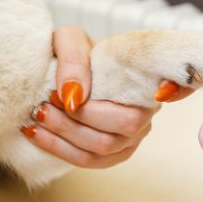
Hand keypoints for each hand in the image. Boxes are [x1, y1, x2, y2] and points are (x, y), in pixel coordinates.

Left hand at [21, 26, 189, 167]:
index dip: (168, 94)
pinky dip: (58, 148)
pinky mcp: (111, 154)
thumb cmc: (76, 51)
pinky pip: (87, 161)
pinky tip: (35, 133)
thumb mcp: (70, 40)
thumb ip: (74, 58)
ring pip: (100, 149)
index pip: (165, 92)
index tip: (135, 94)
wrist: (66, 66)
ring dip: (62, 134)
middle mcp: (145, 114)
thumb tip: (74, 97)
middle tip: (45, 100)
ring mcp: (130, 138)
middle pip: (119, 130)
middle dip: (77, 120)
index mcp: (145, 82)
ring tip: (36, 114)